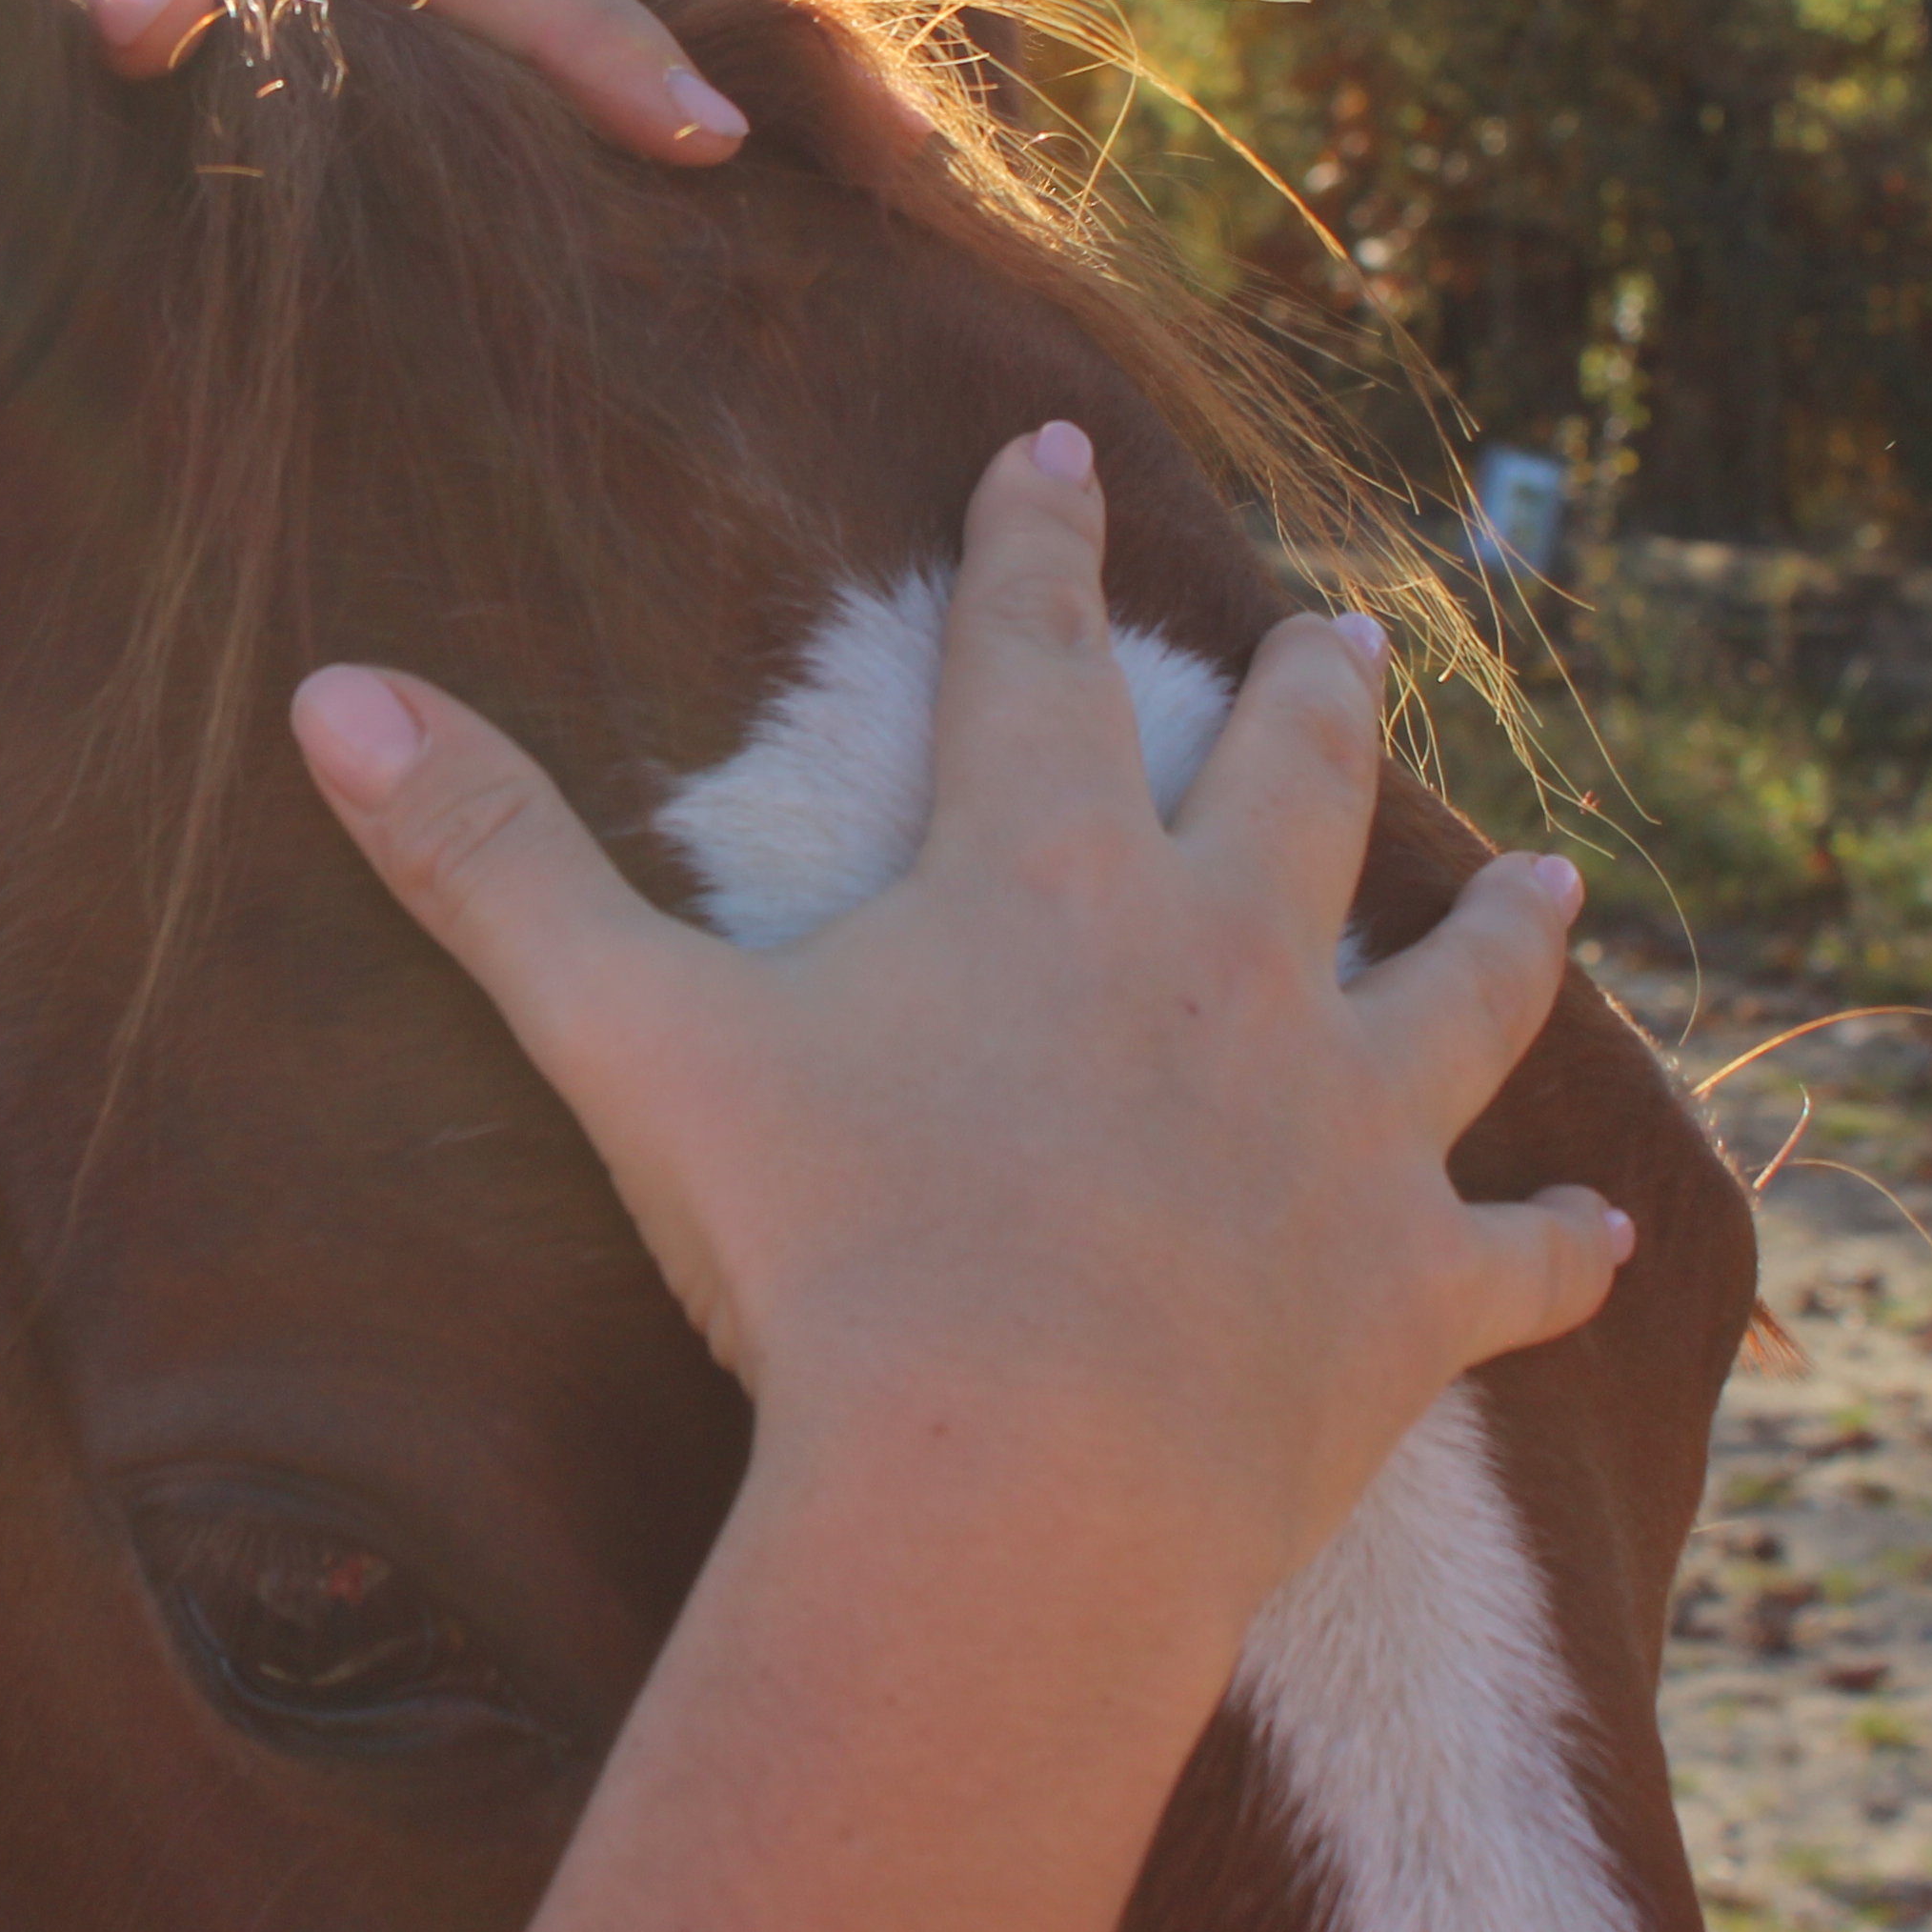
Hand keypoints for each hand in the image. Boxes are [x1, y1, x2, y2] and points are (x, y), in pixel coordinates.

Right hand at [286, 424, 1624, 1618]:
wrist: (1015, 1482)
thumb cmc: (820, 1249)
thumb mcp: (625, 1034)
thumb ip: (489, 863)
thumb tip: (324, 692)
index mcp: (1037, 878)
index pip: (1031, 656)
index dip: (1035, 544)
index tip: (1061, 449)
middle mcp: (1219, 965)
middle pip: (1284, 790)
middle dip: (1306, 700)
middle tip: (1346, 637)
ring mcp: (1337, 1128)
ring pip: (1453, 992)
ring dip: (1499, 932)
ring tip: (1550, 875)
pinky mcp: (1403, 1298)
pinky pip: (1509, 1265)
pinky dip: (1555, 1250)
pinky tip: (1606, 1237)